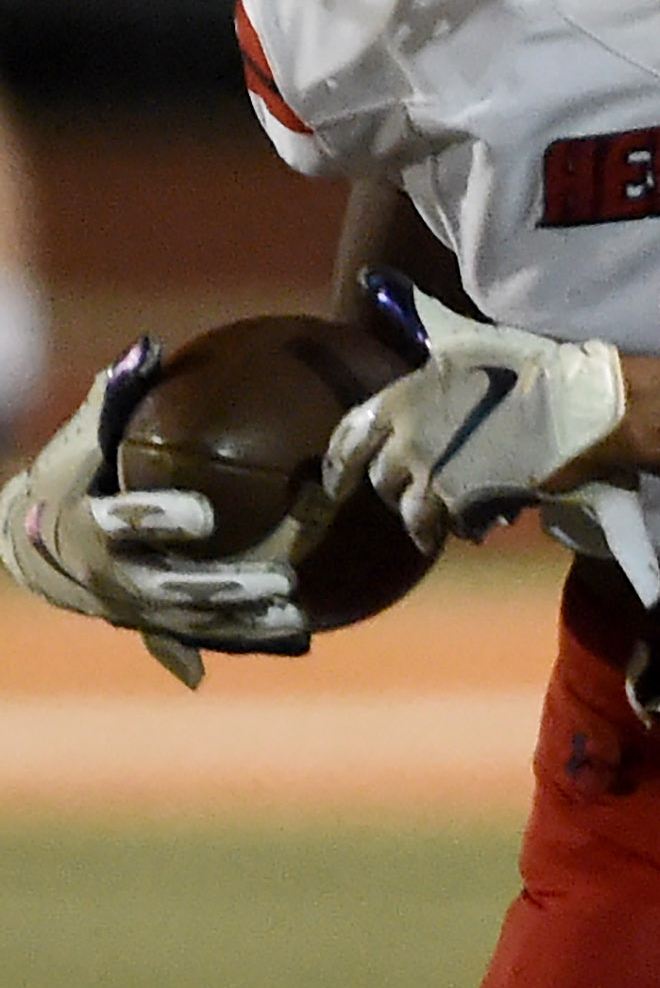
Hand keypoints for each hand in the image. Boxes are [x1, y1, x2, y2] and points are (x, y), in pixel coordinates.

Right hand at [0, 338, 308, 687]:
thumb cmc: (73, 473)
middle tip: (280, 578)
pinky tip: (293, 640)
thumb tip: (148, 348)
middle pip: (165, 588)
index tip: (203, 513)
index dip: (157, 518)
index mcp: (85, 526)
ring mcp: (127, 607)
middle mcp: (105, 577)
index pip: (119, 525)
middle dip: (221, 587)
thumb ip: (116, 394)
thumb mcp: (84, 435)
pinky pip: (196, 636)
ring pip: (188, 622)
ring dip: (242, 622)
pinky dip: (238, 639)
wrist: (33, 540)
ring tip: (297, 613)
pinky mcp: (148, 623)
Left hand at [324, 268, 659, 604]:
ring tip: (442, 512)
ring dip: (424, 515)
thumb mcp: (461, 337)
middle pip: (381, 481)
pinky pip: (448, 528)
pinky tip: (474, 519)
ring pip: (410, 513)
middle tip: (415, 485)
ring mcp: (435, 479)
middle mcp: (406, 443)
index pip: (348, 441)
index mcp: (400, 400)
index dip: (339, 466)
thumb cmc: (518, 365)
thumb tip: (372, 279)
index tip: (337, 484)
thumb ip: (417, 319)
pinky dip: (457, 526)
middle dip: (396, 485)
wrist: (570, 407)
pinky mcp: (467, 507)